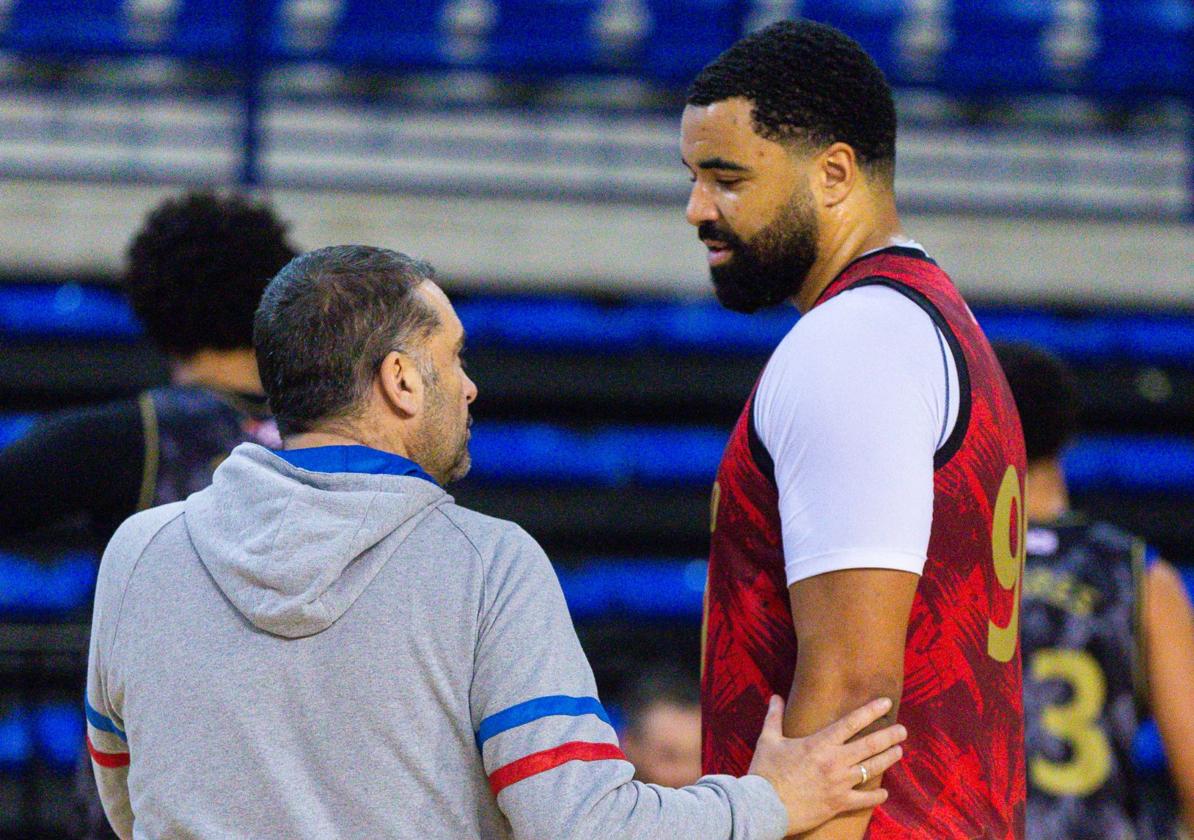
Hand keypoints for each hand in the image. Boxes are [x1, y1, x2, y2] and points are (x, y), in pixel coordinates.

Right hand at [747, 695, 905, 835]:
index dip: (871, 711)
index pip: (851, 722)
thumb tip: (775, 697)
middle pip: (870, 745)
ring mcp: (839, 784)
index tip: (886, 703)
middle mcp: (834, 761)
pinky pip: (864, 800)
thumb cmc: (765, 772)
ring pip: (872, 769)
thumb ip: (774, 717)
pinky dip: (877, 797)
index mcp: (819, 743)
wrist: (764, 806)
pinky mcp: (839, 803)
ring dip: (888, 759)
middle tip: (903, 730)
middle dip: (890, 735)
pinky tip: (885, 793)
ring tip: (900, 751)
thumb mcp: (768, 740)